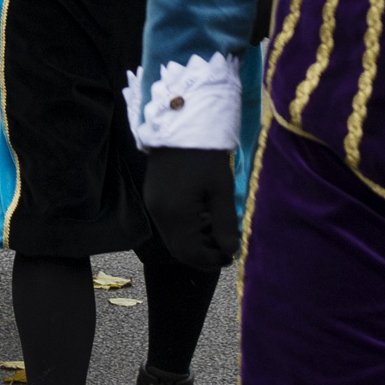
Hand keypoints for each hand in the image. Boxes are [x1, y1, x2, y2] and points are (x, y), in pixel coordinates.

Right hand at [143, 147, 238, 271]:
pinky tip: (201, 217)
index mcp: (174, 214)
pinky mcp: (153, 195)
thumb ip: (225, 223)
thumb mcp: (222, 189)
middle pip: (178, 250)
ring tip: (216, 231)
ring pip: (172, 238)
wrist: (180, 123)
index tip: (230, 256)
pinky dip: (185, 229)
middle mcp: (158, 213)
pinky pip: (168, 224)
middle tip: (225, 248)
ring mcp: (153, 204)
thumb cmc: (205, 156)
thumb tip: (231, 251)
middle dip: (202, 254)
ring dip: (194, 242)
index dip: (211, 261)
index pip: (190, 254)